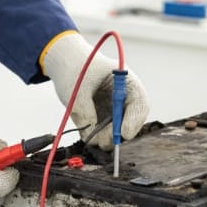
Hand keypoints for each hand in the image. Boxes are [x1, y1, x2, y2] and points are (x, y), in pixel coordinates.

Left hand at [42, 32, 148, 149]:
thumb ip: (84, 112)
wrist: (67, 66)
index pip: (139, 103)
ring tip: (90, 134)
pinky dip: (96, 137)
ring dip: (106, 137)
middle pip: (132, 121)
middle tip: (104, 141)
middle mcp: (125, 98)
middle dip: (118, 134)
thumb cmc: (76, 70)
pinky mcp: (105, 121)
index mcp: (126, 81)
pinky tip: (86, 129)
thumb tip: (93, 138)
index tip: (124, 133)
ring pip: (118, 132)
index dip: (134, 120)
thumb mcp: (77, 89)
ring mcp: (116, 111)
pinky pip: (104, 135)